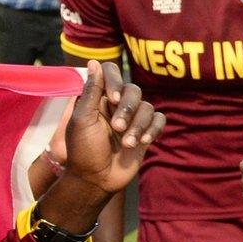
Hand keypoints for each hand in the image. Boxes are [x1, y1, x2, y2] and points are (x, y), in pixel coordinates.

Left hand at [62, 62, 163, 194]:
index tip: (112, 99)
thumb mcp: (82, 120)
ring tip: (128, 143)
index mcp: (99, 98)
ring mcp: (133, 119)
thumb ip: (91, 91)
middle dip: (128, 110)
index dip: (115, 81)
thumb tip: (94, 62)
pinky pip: (159, 120)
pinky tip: (144, 142)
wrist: (97, 179)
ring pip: (148, 107)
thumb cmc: (83, 150)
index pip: (112, 73)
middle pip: (133, 91)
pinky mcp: (146, 132)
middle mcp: (117, 105)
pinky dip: (153, 129)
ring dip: (139, 126)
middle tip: (117, 129)